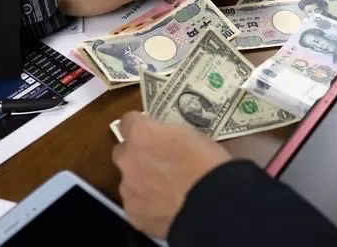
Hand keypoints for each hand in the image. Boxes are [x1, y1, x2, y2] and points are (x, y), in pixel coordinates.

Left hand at [112, 111, 231, 238]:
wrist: (213, 205)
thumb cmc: (209, 164)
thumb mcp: (193, 135)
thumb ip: (170, 135)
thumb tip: (170, 139)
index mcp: (141, 134)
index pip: (128, 121)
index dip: (141, 126)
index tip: (152, 132)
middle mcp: (128, 159)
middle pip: (122, 152)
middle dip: (137, 155)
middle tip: (160, 162)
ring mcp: (128, 189)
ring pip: (129, 181)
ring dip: (142, 182)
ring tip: (168, 190)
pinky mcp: (134, 215)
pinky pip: (137, 205)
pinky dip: (148, 206)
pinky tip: (167, 208)